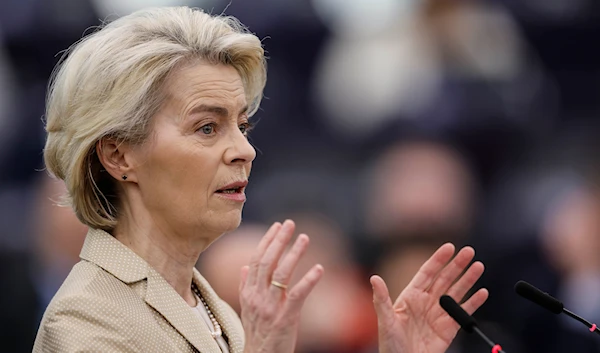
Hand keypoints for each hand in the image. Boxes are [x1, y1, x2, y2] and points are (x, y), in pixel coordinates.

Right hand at [239, 220, 323, 352]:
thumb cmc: (257, 334)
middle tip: (290, 224)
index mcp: (248, 292)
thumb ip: (245, 286)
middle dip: (279, 240)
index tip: (277, 226)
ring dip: (294, 254)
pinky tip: (319, 268)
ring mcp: (270, 307)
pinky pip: (297, 295)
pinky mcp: (285, 318)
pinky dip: (309, 280)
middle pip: (267, 262)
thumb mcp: (247, 309)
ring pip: (281, 274)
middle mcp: (257, 297)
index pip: (256, 259)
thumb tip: (244, 266)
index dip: (267, 241)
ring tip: (305, 238)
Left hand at [372, 243, 488, 352]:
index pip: (427, 273)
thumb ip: (382, 299)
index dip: (438, 260)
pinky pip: (463, 313)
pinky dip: (474, 303)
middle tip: (469, 251)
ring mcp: (438, 314)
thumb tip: (374, 279)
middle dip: (457, 265)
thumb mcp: (385, 320)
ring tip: (478, 266)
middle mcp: (426, 302)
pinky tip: (482, 292)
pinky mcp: (448, 329)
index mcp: (411, 296)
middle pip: (445, 279)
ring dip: (468, 279)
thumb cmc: (390, 344)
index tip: (449, 247)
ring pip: (456, 292)